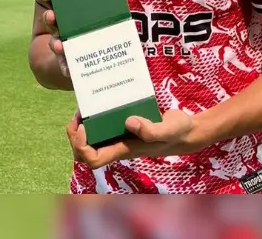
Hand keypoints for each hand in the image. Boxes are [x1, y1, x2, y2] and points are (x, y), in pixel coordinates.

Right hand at [34, 0, 135, 78]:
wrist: (94, 54)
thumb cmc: (98, 24)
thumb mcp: (105, 9)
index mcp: (63, 7)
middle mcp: (58, 24)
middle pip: (49, 19)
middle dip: (49, 18)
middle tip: (51, 16)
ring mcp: (60, 42)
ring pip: (54, 40)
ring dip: (55, 43)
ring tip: (59, 45)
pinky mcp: (66, 60)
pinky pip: (63, 64)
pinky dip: (66, 67)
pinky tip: (70, 71)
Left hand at [66, 110, 203, 169]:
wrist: (186, 131)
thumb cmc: (177, 132)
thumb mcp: (169, 129)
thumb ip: (152, 130)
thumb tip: (129, 122)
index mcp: (124, 150)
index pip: (92, 159)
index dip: (82, 145)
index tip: (84, 126)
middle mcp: (118, 146)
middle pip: (85, 153)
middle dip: (75, 136)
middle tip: (78, 114)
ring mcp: (119, 138)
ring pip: (90, 142)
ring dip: (81, 128)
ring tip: (84, 108)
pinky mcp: (123, 128)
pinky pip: (101, 129)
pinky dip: (94, 118)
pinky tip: (99, 101)